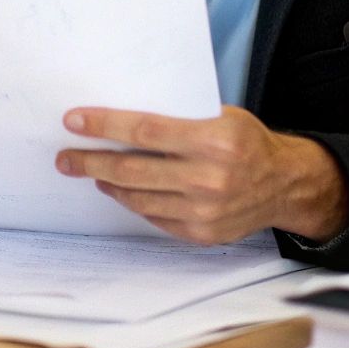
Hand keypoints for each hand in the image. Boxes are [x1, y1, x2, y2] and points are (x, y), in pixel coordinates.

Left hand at [55, 105, 348, 244]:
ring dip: (107, 182)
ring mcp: (204, 210)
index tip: (73, 121)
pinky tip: (119, 189)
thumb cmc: (246, 141)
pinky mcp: (201, 232)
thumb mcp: (221, 115)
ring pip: (138, 196)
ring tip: (88, 170)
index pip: (144, 132)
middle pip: (132, 170)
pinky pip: (153, 216)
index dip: (104, 126)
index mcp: (213, 140)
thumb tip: (121, 115)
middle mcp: (208, 178)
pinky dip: (132, 201)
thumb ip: (178, 117)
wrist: (284, 184)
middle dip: (91, 161)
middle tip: (65, 157)